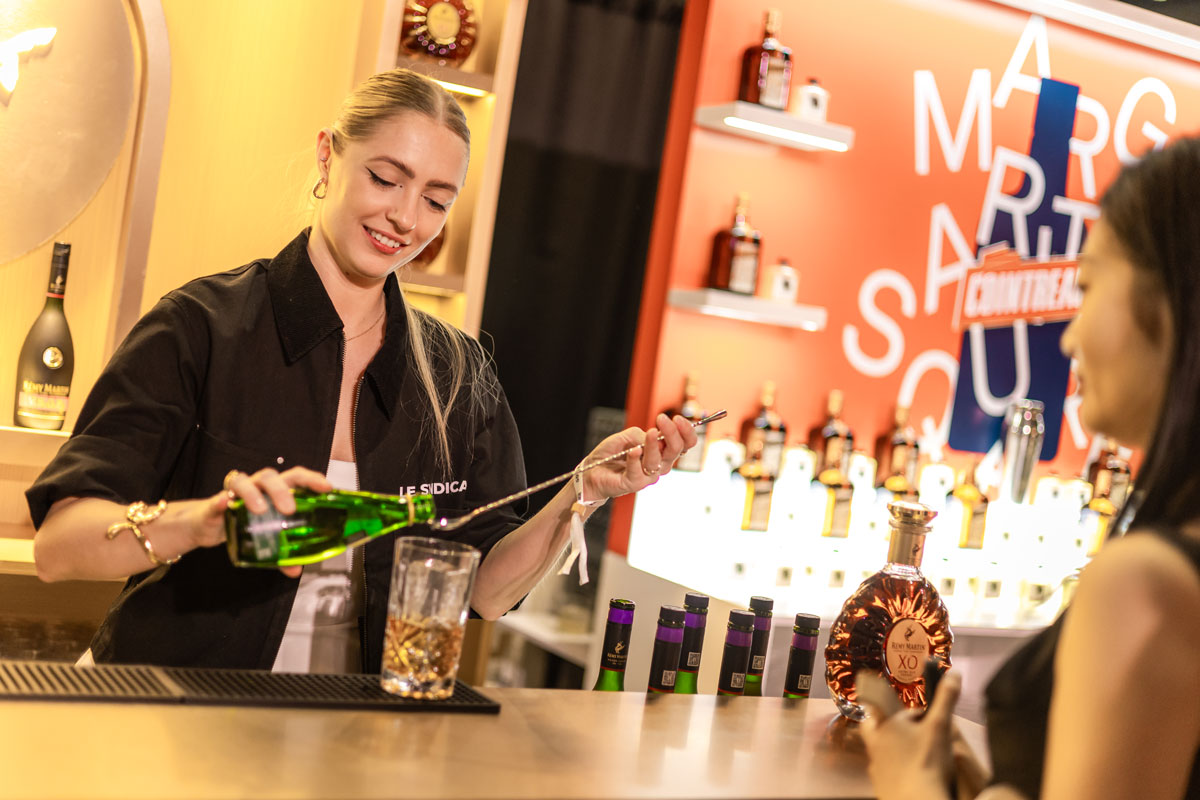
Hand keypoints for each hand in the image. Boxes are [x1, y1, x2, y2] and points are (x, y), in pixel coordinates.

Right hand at [192, 466, 332, 577]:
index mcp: (274, 491)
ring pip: (245, 482)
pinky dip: (221, 500)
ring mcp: (235, 493)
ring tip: (260, 510)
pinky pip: (218, 498)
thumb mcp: (265, 538)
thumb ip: (281, 553)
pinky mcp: (215, 503)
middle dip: (282, 490)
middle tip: (290, 509)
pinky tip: (224, 502)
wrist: (208, 524)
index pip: (295, 478)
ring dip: (253, 494)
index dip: (311, 479)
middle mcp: (257, 486)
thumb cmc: (242, 522)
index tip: (326, 487)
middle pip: (271, 477)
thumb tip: (295, 570)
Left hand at [580, 413, 698, 501]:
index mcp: (663, 452)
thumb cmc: (612, 453)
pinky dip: (635, 459)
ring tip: (650, 432)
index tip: (677, 418)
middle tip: (662, 418)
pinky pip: (638, 472)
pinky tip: (633, 450)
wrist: (593, 470)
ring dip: (654, 445)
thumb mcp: (627, 436)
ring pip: (658, 461)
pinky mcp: (634, 484)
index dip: (686, 431)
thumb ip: (640, 434)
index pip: (684, 443)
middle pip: (676, 451)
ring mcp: (648, 476)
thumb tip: (652, 437)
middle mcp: (660, 465)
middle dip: (672, 433)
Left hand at [860, 672, 962, 799]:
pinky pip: (887, 771)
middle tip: (916, 730)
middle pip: (878, 726)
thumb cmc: (927, 761)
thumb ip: (946, 698)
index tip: (917, 711)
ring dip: (899, 747)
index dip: (902, 705)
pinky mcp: (880, 785)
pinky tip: (916, 773)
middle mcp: (873, 744)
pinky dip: (899, 769)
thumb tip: (954, 673)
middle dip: (896, 725)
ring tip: (921, 752)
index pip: (883, 705)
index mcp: (883, 725)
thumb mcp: (940, 726)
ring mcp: (875, 766)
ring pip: (883, 749)